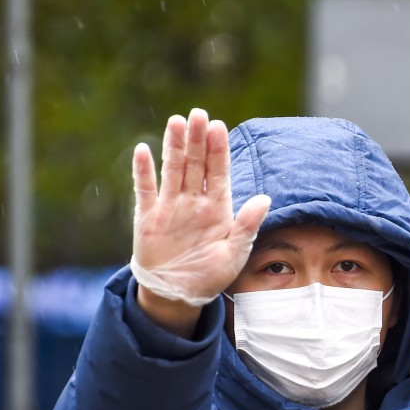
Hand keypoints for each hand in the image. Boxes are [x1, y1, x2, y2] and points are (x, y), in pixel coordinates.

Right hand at [132, 108, 269, 332]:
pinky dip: (143, 171)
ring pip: (173, 169)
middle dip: (198, 139)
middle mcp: (194, 202)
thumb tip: (266, 199)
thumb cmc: (210, 276)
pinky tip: (143, 150)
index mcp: (217, 208)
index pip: (219, 172)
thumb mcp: (234, 254)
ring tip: (176, 122)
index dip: (218, 150)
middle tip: (199, 114)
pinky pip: (145, 189)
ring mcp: (170, 207)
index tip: (219, 127)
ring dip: (174, 146)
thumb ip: (247, 226)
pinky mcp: (148, 217)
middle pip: (196, 164)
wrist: (178, 295)